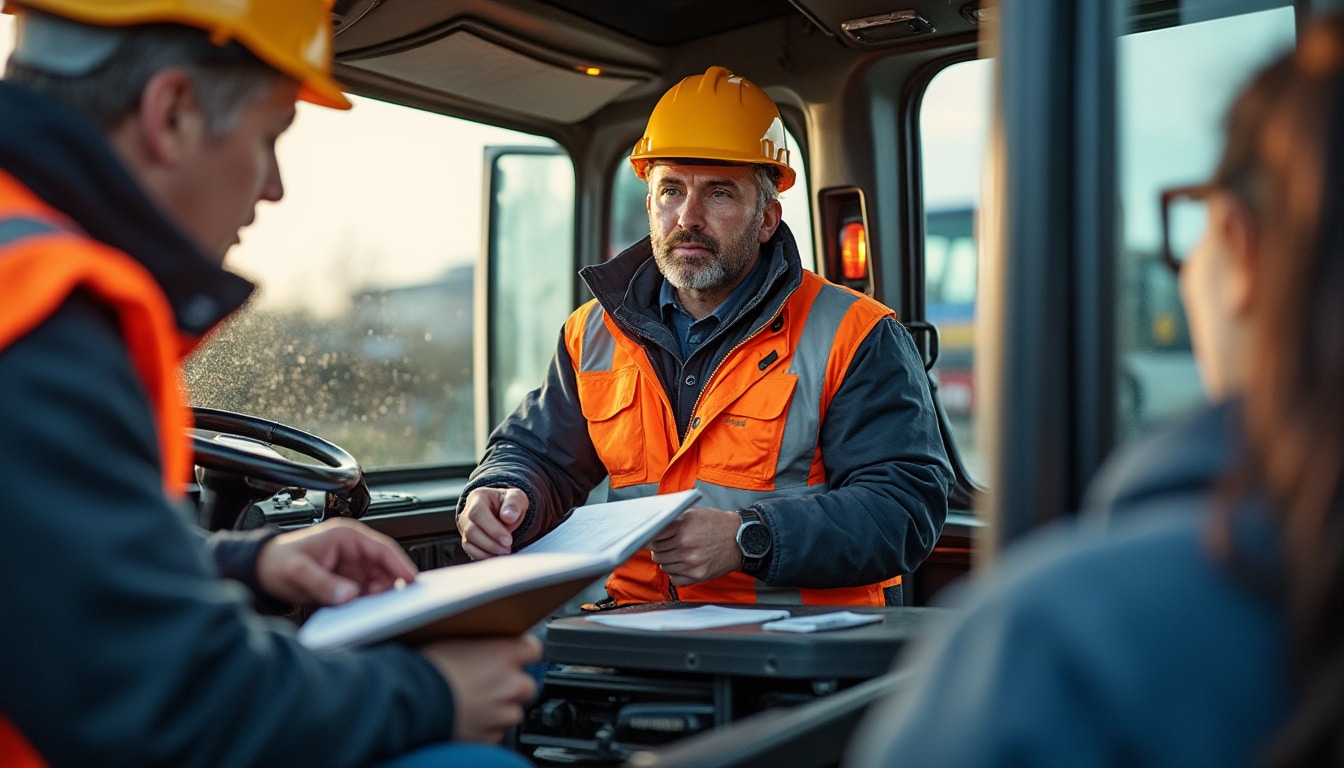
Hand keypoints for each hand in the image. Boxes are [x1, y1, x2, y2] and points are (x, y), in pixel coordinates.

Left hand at [255, 517, 417, 605]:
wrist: (261, 571)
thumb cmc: (277, 562)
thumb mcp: (299, 573)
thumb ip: (324, 584)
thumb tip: (350, 595)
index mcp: (346, 536)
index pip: (382, 548)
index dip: (400, 564)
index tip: (412, 579)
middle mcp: (352, 548)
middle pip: (384, 565)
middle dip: (391, 582)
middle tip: (395, 601)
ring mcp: (351, 565)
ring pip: (378, 579)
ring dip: (380, 593)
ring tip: (376, 607)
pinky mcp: (347, 580)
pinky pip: (366, 590)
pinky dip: (370, 600)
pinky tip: (365, 609)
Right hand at [420, 634, 543, 742]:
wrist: (409, 704)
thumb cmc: (425, 669)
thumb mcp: (456, 641)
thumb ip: (482, 645)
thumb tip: (487, 645)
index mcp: (503, 655)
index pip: (534, 649)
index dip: (523, 652)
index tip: (515, 654)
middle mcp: (509, 685)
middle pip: (527, 684)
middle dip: (511, 684)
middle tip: (487, 682)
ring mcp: (502, 714)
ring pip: (513, 711)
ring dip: (499, 708)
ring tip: (473, 703)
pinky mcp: (489, 738)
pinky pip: (496, 732)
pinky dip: (485, 727)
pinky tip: (466, 717)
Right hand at [457, 486, 529, 559]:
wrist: (503, 511)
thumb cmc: (508, 504)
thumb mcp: (516, 497)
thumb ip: (513, 504)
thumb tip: (508, 516)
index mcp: (478, 497)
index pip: (477, 513)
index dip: (492, 528)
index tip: (507, 539)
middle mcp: (467, 513)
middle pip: (471, 530)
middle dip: (491, 543)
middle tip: (508, 548)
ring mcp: (464, 528)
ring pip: (469, 543)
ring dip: (488, 552)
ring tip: (505, 551)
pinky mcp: (467, 540)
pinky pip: (471, 552)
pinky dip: (484, 557)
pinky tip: (497, 555)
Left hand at [648, 506, 741, 585]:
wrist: (741, 539)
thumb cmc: (717, 525)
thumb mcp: (694, 513)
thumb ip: (672, 520)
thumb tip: (653, 528)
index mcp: (682, 527)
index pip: (653, 537)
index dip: (652, 537)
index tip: (653, 538)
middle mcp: (685, 545)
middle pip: (656, 553)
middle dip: (659, 550)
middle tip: (667, 546)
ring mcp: (691, 562)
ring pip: (664, 566)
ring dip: (667, 561)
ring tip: (677, 554)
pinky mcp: (697, 575)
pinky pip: (674, 579)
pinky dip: (675, 573)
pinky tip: (682, 564)